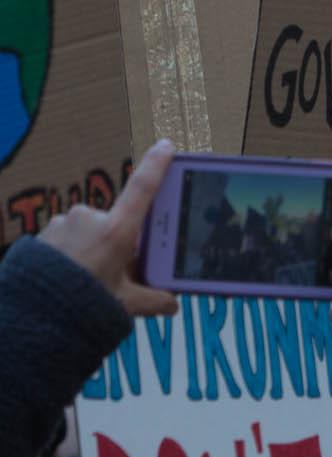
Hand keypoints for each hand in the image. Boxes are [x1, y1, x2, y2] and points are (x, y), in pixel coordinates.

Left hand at [36, 140, 175, 318]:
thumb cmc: (83, 302)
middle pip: (116, 223)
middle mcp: (91, 218)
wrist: (34, 310)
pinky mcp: (46, 230)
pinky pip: (68, 237)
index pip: (143, 189)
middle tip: (115, 272)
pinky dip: (73, 252)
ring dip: (94, 249)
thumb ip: (153, 300)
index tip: (165, 146)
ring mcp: (65, 222)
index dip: (156, 165)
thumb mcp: (126, 303)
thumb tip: (172, 303)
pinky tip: (70, 274)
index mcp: (117, 231)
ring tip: (88, 279)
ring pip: (91, 231)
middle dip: (119, 244)